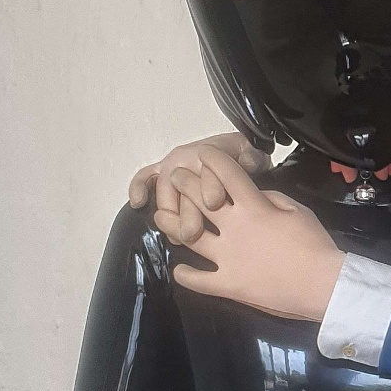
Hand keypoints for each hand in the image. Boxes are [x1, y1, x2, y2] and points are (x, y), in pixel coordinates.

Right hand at [128, 131, 270, 235]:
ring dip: (169, 214)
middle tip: (193, 233)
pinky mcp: (159, 173)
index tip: (215, 201)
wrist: (229, 153)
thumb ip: (252, 160)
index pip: (209, 171)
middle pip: (183, 186)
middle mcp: (188, 158)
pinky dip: (138, 187)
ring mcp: (171, 166)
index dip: (211, 185)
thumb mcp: (253, 157)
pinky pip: (144, 177)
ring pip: (164, 190)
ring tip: (177, 237)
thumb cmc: (240, 160)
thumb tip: (249, 162)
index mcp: (211, 153)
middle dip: (188, 211)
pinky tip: (138, 203)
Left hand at [154, 149, 345, 320]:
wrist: (323, 286)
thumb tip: (253, 193)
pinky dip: (186, 275)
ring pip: (190, 236)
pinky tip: (179, 270)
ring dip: (172, 224)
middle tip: (175, 177)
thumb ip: (271, 198)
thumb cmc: (315, 245)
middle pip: (199, 200)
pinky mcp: (228, 284)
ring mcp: (227, 257)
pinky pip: (199, 280)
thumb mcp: (298, 210)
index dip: (212, 160)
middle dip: (184, 183)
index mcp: (254, 207)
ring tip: (162, 216)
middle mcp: (234, 228)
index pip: (227, 174)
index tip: (202, 153)